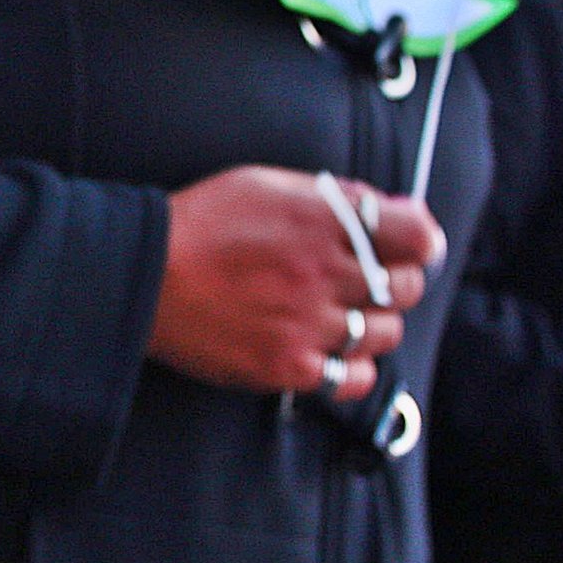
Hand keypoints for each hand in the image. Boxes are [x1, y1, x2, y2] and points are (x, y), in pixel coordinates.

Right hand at [150, 167, 441, 399]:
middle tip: (367, 280)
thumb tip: (385, 209)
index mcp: (322, 222)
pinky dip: (354, 367)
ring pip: (386, 333)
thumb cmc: (199, 224)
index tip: (408, 246)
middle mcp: (323, 273)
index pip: (417, 235)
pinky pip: (354, 378)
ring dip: (374, 324)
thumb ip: (332, 197)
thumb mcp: (264, 184)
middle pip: (406, 287)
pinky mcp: (288, 365)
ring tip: (341, 315)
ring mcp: (308, 323)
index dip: (420, 240)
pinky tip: (331, 350)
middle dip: (395, 280)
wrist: (143, 275)